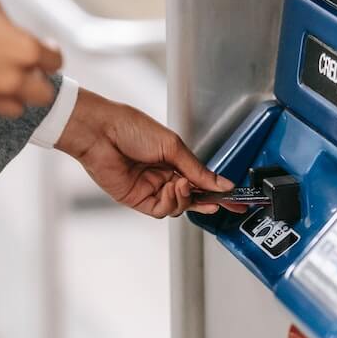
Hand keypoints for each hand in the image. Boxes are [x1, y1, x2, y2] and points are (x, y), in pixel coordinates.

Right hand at [0, 0, 62, 117]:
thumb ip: (12, 30)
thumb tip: (15, 38)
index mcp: (25, 50)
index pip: (55, 62)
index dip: (50, 52)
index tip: (43, 47)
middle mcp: (12, 78)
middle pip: (44, 95)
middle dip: (39, 81)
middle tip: (28, 69)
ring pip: (16, 109)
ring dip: (15, 96)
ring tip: (3, 81)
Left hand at [56, 89, 234, 218]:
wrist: (101, 132)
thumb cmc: (129, 127)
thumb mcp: (172, 146)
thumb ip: (198, 170)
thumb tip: (221, 183)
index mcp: (173, 159)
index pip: (200, 179)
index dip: (217, 190)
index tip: (235, 199)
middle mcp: (163, 175)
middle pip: (192, 197)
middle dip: (206, 199)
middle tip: (219, 201)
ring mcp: (150, 188)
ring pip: (178, 206)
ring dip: (185, 198)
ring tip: (181, 183)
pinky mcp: (137, 199)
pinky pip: (161, 210)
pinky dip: (171, 202)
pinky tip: (170, 188)